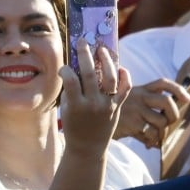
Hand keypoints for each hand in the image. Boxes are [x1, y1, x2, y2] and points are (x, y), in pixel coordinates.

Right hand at [60, 39, 131, 155]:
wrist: (88, 148)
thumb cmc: (74, 126)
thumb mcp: (67, 108)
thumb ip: (71, 89)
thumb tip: (76, 64)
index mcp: (76, 106)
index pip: (70, 80)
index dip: (66, 69)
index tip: (65, 67)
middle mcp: (93, 105)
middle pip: (91, 74)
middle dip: (85, 54)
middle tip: (83, 41)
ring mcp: (107, 106)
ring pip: (110, 78)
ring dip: (106, 60)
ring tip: (102, 49)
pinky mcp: (118, 107)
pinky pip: (125, 88)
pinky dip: (124, 76)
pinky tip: (118, 67)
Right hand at [114, 78, 189, 147]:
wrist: (95, 122)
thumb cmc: (117, 113)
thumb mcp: (129, 101)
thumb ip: (147, 104)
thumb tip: (167, 116)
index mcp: (141, 89)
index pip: (163, 83)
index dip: (178, 90)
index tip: (187, 99)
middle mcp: (139, 97)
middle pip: (167, 102)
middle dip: (174, 115)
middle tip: (169, 122)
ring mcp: (136, 110)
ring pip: (161, 121)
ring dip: (162, 132)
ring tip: (154, 135)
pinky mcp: (132, 124)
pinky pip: (152, 134)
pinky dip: (153, 140)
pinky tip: (147, 141)